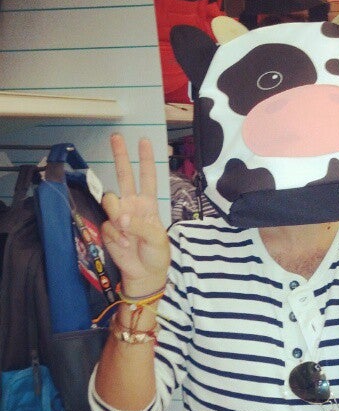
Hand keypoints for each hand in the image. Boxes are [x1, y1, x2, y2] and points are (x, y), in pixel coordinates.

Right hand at [101, 134, 170, 293]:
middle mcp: (132, 205)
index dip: (146, 161)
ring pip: (110, 201)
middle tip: (116, 137)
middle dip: (120, 156)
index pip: (148, 178)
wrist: (144, 273)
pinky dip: (117, 237)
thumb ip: (141, 225)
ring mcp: (118, 216)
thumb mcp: (157, 239)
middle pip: (125, 176)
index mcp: (149, 205)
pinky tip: (125, 245)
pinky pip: (108, 225)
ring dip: (118, 216)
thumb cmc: (156, 254)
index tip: (145, 142)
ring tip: (129, 234)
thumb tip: (122, 218)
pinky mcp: (108, 228)